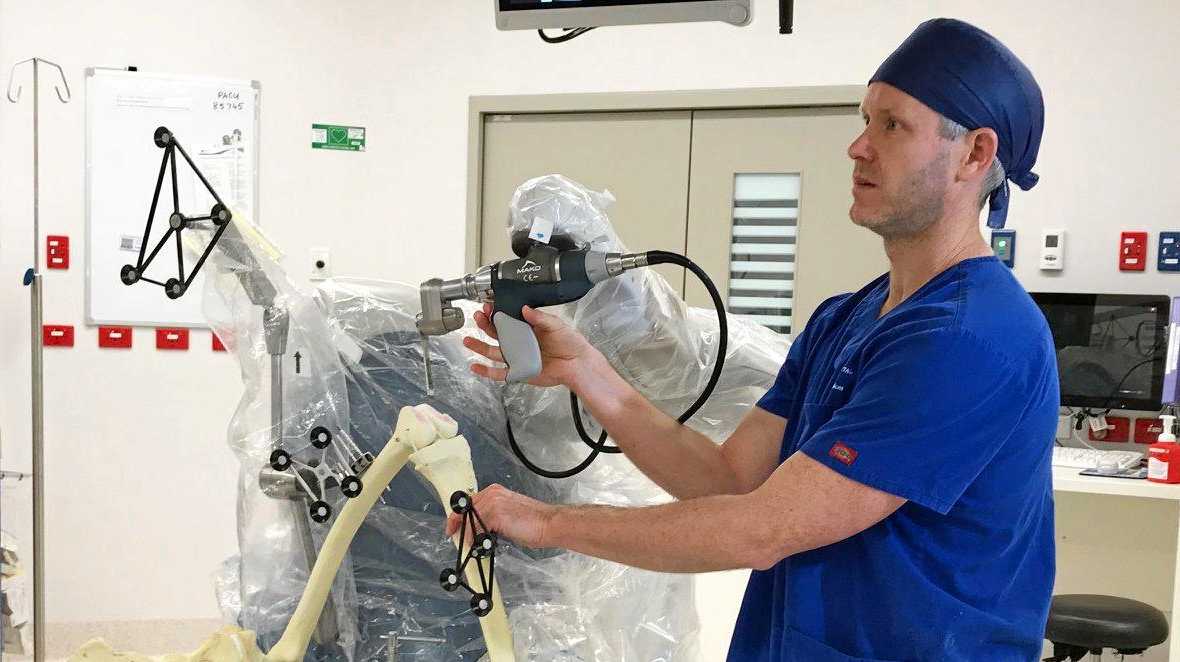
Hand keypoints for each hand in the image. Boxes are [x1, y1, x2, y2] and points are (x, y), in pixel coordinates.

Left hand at [445, 484, 557, 548]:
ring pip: (469, 522)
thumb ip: (491, 518)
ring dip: (469, 537)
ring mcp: (493, 502)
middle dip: (458, 527)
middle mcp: (492, 493)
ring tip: (476, 547)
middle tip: (456, 540)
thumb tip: (477, 530)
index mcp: (495, 492)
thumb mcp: (508, 514)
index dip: (457, 518)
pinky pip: (476, 530)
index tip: (452, 528)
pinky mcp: (495, 514)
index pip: (468, 503)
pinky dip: (475, 541)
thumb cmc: (534, 523)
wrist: (549, 524)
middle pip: (464, 511)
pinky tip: (483, 546)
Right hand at [462, 303, 600, 388]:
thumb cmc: (570, 343)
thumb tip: (525, 308)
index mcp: (527, 327)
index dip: (495, 313)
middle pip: (496, 333)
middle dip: (485, 325)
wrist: (577, 365)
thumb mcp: (556, 325)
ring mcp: (517, 356)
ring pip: (493, 352)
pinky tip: (475, 365)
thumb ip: (540, 318)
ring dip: (479, 346)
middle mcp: (519, 342)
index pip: (507, 318)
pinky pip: (499, 373)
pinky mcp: (518, 372)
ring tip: (467, 340)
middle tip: (478, 317)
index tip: (487, 306)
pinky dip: (486, 371)